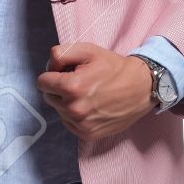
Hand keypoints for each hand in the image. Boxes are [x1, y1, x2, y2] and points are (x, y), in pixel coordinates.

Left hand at [36, 42, 154, 141]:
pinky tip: (90, 106)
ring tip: (87, 94)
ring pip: (59, 110)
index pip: (42, 82)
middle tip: (79, 81)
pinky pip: (69, 123)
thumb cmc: (114, 67)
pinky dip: (75, 115)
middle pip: (49, 97)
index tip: (65, 72)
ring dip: (67, 102)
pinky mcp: (88, 134)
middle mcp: (74, 109)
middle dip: (59, 88)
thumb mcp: (88, 50)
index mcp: (72, 87)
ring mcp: (81, 124)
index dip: (52, 74)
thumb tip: (49, 67)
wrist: (141, 88)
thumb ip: (60, 53)